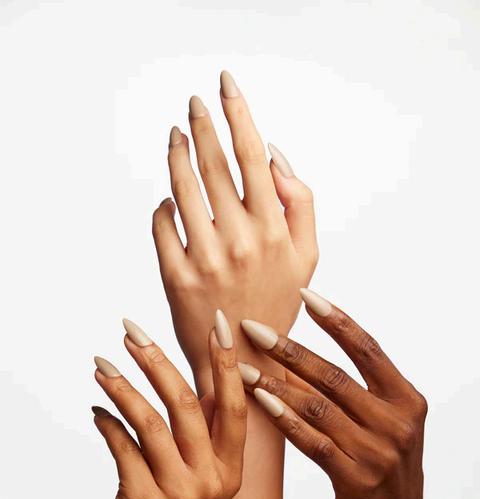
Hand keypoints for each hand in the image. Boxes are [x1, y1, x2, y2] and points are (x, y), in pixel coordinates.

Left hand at [91, 311, 246, 498]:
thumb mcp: (200, 483)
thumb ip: (203, 437)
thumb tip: (198, 379)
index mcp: (231, 472)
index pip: (234, 406)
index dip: (226, 363)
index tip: (219, 324)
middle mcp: (211, 482)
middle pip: (185, 404)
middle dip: (155, 360)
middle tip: (131, 331)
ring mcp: (178, 495)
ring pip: (148, 421)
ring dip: (121, 387)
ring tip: (101, 364)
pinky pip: (121, 447)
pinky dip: (106, 423)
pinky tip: (97, 411)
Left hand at [152, 71, 317, 381]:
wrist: (246, 359)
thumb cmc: (277, 303)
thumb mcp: (307, 257)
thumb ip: (300, 203)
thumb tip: (272, 155)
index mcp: (275, 229)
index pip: (252, 156)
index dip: (238, 113)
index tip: (225, 85)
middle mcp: (240, 239)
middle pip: (214, 164)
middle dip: (202, 125)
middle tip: (194, 104)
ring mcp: (205, 257)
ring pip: (182, 188)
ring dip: (176, 155)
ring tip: (176, 137)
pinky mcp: (176, 276)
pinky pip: (162, 225)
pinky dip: (163, 207)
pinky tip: (168, 200)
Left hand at [238, 289, 427, 498]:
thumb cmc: (383, 468)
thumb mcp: (388, 424)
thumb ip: (362, 391)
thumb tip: (308, 354)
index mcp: (407, 399)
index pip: (367, 348)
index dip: (335, 320)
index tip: (304, 294)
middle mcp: (396, 422)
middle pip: (334, 375)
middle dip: (290, 349)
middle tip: (253, 328)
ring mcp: (377, 451)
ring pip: (317, 406)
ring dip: (275, 383)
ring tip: (242, 366)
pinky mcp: (355, 477)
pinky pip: (311, 440)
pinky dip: (283, 419)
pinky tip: (259, 400)